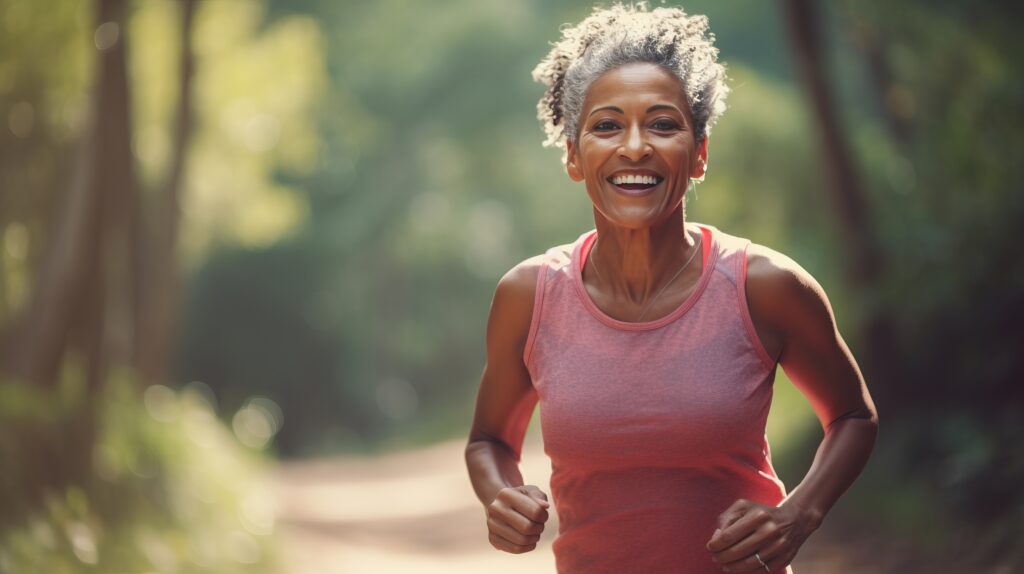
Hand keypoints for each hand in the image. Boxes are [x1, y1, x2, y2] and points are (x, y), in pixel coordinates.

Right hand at [485, 484, 549, 553]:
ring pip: (522, 540)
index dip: (544, 516)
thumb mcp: (531, 492)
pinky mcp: (492, 538)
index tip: (543, 515)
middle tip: (540, 525)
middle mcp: (495, 508)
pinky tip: (529, 540)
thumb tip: (545, 506)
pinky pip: (516, 549)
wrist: (502, 507)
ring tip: (534, 532)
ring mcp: (492, 524)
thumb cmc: (521, 499)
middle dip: (539, 528)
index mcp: (505, 494)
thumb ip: (539, 497)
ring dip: (534, 538)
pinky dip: (527, 547)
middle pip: (527, 528)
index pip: (535, 511)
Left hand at [705, 498, 821, 572]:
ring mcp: (779, 546)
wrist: (794, 520)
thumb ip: (727, 519)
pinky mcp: (785, 558)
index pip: (728, 535)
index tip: (710, 547)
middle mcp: (769, 531)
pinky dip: (746, 572)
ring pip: (748, 564)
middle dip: (721, 557)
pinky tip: (737, 569)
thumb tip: (716, 538)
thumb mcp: (743, 507)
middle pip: (737, 551)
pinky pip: (761, 571)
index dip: (716, 545)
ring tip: (724, 565)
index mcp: (757, 515)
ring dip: (732, 568)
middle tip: (715, 558)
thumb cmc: (761, 513)